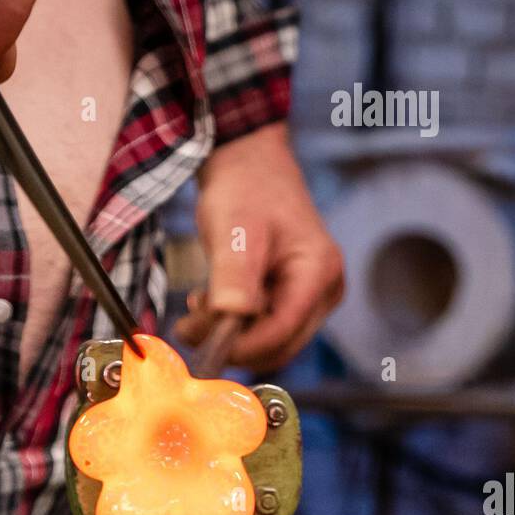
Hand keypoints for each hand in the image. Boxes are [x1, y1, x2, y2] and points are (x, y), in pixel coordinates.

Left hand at [176, 123, 344, 372]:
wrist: (250, 167)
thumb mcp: (234, 230)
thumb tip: (230, 318)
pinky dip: (236, 328)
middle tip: (189, 324)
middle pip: (278, 347)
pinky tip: (213, 305)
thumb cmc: (245, 190)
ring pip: (270, 345)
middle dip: (232, 344)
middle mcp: (325, 291)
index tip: (195, 337)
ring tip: (200, 308)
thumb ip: (233, 276)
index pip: (280, 333)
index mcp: (318, 272)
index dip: (238, 345)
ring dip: (231, 337)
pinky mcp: (296, 301)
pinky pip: (266, 332)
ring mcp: (314, 298)